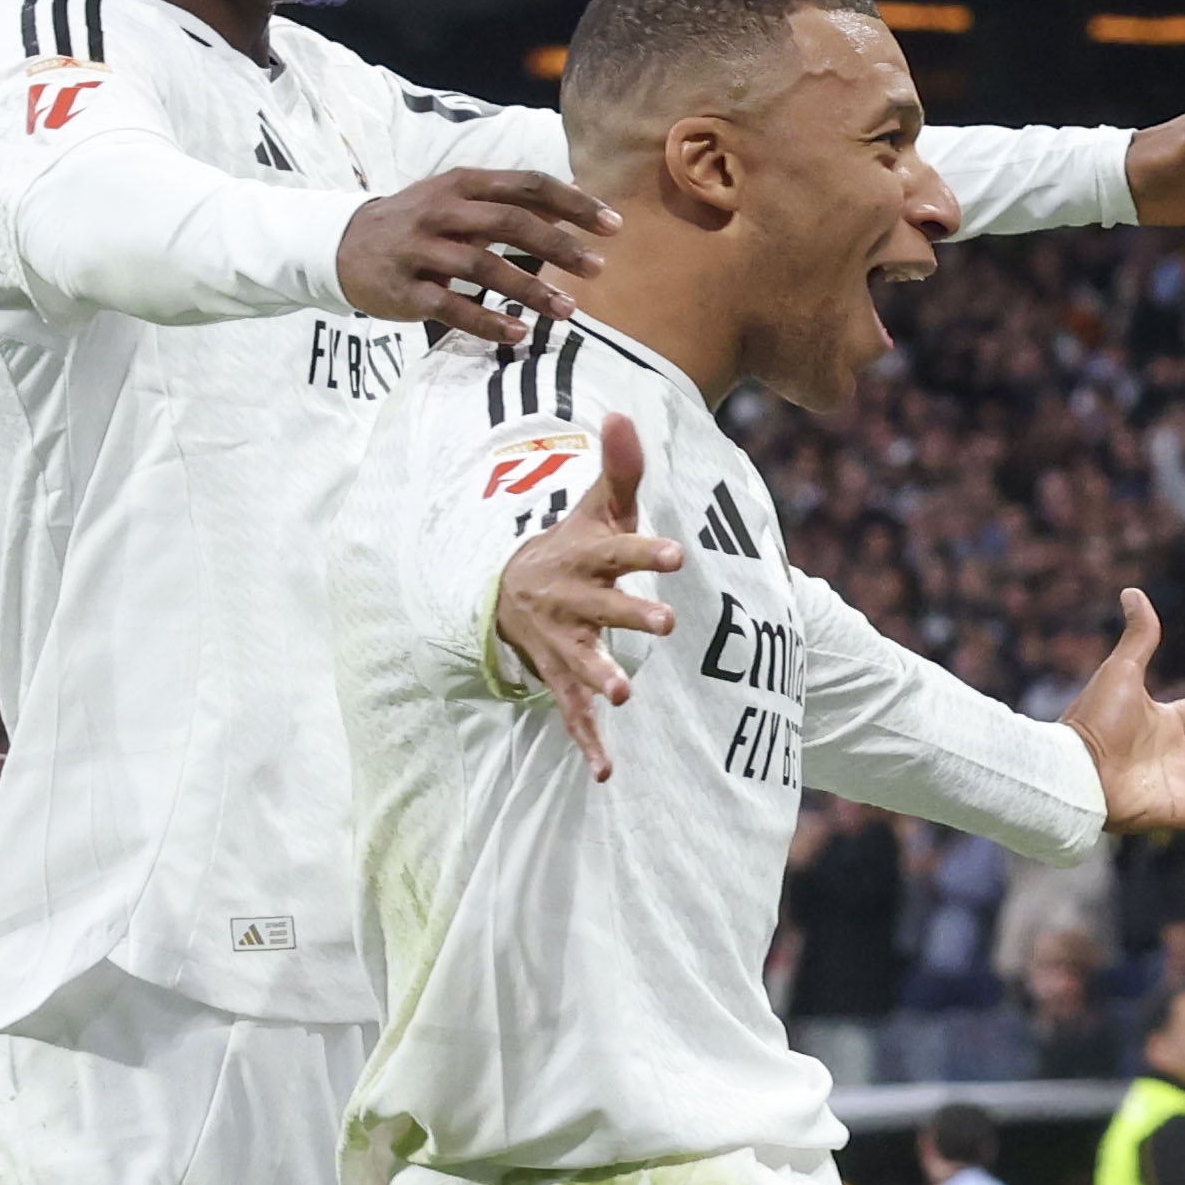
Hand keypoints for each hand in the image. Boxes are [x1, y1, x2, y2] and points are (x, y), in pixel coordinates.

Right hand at [337, 166, 610, 339]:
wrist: (342, 244)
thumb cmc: (417, 222)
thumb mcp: (457, 198)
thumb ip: (509, 200)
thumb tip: (574, 202)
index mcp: (462, 183)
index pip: (527, 184)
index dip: (573, 203)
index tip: (613, 225)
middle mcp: (441, 211)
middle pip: (510, 222)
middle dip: (560, 246)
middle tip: (599, 268)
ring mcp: (420, 250)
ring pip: (483, 265)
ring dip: (531, 289)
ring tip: (569, 310)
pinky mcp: (405, 290)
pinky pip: (450, 307)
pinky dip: (486, 321)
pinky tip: (519, 333)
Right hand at [489, 413, 684, 779]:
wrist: (508, 592)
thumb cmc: (573, 547)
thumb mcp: (597, 508)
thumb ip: (620, 469)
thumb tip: (623, 411)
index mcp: (584, 557)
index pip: (617, 551)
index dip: (643, 551)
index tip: (675, 554)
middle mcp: (570, 600)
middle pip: (602, 607)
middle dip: (629, 614)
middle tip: (666, 622)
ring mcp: (562, 642)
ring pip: (581, 661)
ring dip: (601, 676)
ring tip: (624, 693)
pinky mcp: (559, 677)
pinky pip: (572, 713)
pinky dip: (588, 743)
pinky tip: (608, 772)